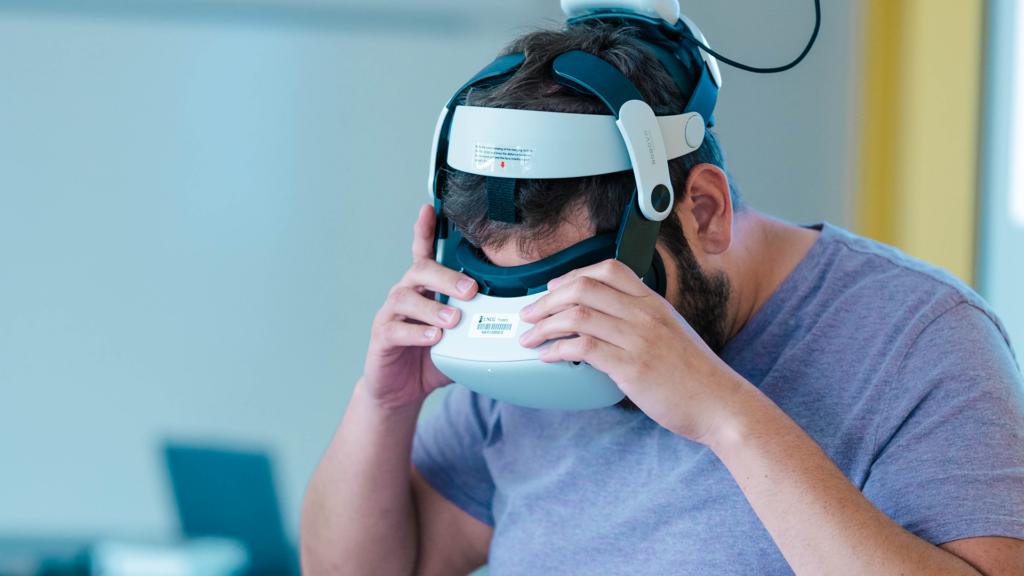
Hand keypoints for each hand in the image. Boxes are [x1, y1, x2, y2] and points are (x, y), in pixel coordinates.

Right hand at [362, 204, 477, 410]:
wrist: (399, 391)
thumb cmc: (429, 360)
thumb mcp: (459, 340)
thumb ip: (478, 327)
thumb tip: (512, 322)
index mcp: (423, 290)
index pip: (422, 254)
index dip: (424, 231)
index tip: (429, 209)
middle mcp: (404, 296)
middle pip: (419, 271)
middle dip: (446, 276)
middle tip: (471, 290)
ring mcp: (390, 316)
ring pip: (405, 298)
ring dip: (433, 306)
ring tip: (453, 319)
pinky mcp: (382, 338)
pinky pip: (395, 329)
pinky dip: (417, 332)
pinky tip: (433, 337)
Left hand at [518, 259, 747, 441]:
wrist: (721, 404)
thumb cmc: (695, 376)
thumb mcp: (672, 333)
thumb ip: (643, 321)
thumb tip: (606, 321)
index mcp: (654, 303)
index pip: (609, 269)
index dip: (573, 274)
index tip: (553, 288)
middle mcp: (645, 314)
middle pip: (583, 288)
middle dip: (546, 299)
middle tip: (529, 313)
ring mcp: (638, 338)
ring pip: (577, 315)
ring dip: (544, 325)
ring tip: (530, 337)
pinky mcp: (631, 366)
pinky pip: (583, 347)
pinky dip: (558, 349)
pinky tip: (548, 357)